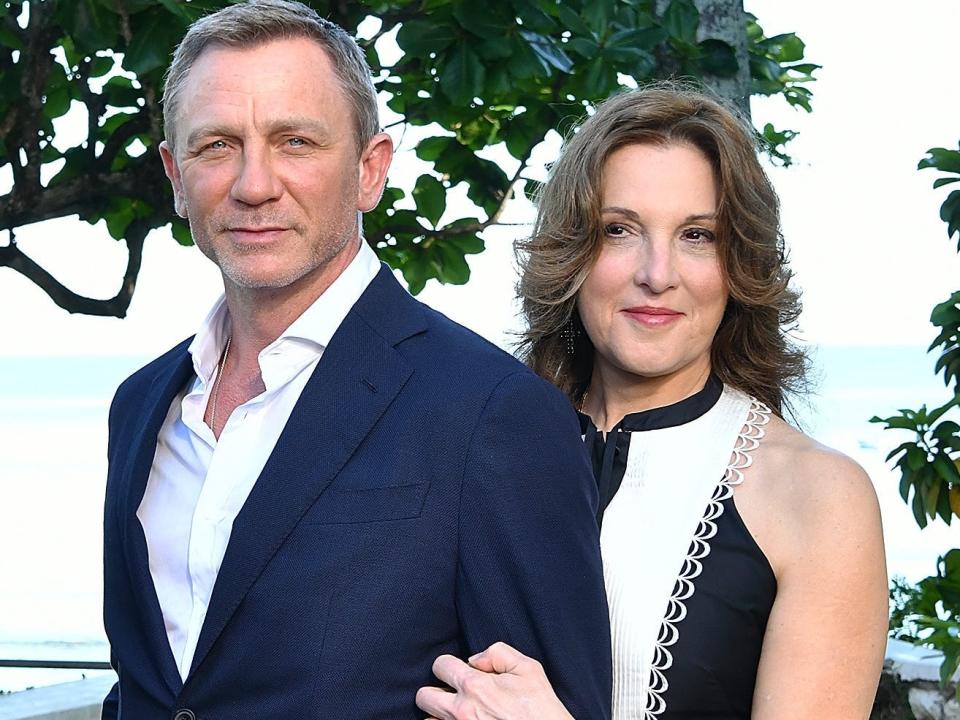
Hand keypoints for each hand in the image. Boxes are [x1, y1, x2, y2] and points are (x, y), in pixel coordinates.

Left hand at [416, 641, 573, 719]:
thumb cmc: (541, 708)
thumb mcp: (528, 669)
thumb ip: (498, 653)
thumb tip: (475, 659)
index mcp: (475, 685)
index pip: (440, 665)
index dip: (450, 664)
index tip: (460, 671)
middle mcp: (461, 710)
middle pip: (423, 696)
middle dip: (436, 690)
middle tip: (453, 692)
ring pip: (428, 719)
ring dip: (440, 713)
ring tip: (460, 712)